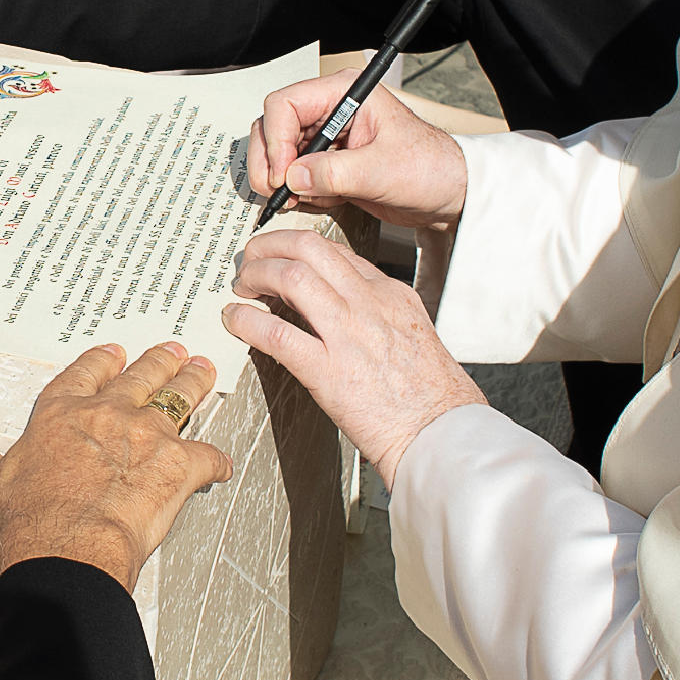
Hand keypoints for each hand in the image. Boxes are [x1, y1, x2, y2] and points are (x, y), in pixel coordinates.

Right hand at [0, 341, 231, 592]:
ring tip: (202, 371)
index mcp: (61, 414)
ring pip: (178, 400)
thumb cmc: (28, 521)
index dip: (100, 361)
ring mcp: (147, 437)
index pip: (83, 374)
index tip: (113, 352)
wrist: (67, 551)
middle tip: (174, 351)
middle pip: (140, 378)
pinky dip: (216, 461)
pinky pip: (208, 457)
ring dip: (192, 385)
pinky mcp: (179, 467)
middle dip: (159, 362)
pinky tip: (221, 464)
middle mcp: (108, 415)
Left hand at [224, 229, 483, 483]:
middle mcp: (370, 305)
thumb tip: (349, 313)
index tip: (282, 256)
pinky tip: (236, 322)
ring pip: (291, 276)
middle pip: (310, 248)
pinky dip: (246, 321)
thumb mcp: (415, 336)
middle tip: (252, 259)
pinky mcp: (328, 371)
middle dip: (271, 246)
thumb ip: (383, 317)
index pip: (338, 252)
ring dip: (256, 274)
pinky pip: (276, 332)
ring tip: (242, 287)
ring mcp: (349, 334)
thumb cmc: (434, 397)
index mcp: (393, 295)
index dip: (300, 248)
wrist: (443, 434)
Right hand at [244, 77, 462, 230]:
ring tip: (298, 200)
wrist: (448, 195)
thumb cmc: (430, 168)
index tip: (283, 173)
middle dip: (271, 162)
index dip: (277, 139)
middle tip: (279, 191)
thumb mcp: (383, 170)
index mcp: (346, 94)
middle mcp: (331, 111)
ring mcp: (326, 138)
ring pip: (278, 153)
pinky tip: (321, 201)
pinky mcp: (326, 163)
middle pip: (273, 127)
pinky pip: (294, 175)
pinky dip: (298, 192)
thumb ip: (335, 173)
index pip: (286, 104)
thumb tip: (293, 177)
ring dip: (282, 180)